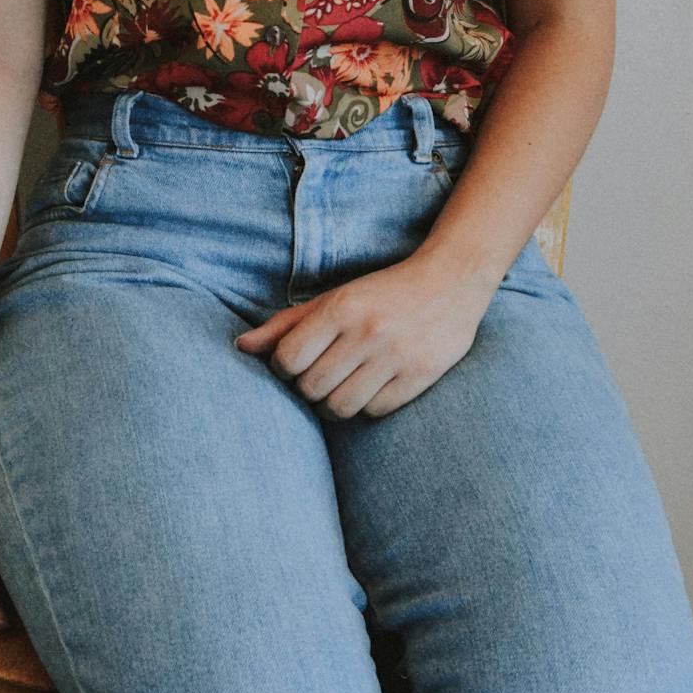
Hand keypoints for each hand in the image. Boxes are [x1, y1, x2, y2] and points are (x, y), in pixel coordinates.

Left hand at [232, 249, 501, 418]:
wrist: (451, 280)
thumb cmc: (381, 292)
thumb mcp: (333, 298)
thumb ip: (286, 324)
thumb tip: (241, 347)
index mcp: (342, 307)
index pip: (288, 359)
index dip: (283, 369)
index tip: (293, 364)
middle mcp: (368, 332)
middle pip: (311, 388)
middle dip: (307, 388)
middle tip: (318, 376)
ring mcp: (396, 356)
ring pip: (341, 406)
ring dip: (333, 403)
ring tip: (340, 387)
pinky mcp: (420, 375)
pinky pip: (374, 412)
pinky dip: (366, 406)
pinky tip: (370, 387)